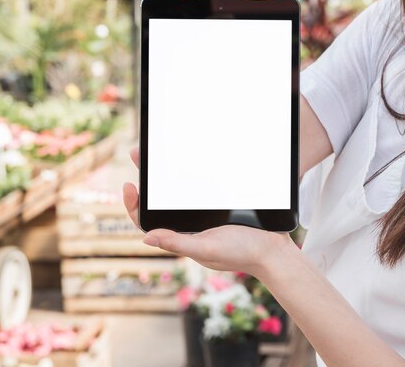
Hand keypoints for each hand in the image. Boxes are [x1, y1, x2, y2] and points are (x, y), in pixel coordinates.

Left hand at [123, 148, 294, 277]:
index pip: (150, 221)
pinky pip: (201, 189)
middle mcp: (190, 226)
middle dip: (148, 178)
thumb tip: (146, 238)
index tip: (130, 185)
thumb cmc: (242, 253)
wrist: (275, 249)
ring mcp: (206, 216)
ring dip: (166, 173)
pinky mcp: (222, 206)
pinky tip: (191, 160)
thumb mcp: (207, 248)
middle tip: (138, 153)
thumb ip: (178, 243)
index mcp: (182, 237)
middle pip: (161, 200)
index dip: (135, 204)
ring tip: (157, 152)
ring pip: (179, 192)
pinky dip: (192, 175)